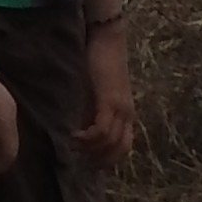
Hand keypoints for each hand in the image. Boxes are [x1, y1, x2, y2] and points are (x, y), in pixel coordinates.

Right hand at [77, 29, 136, 164]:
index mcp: (126, 113)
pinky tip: (74, 135)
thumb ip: (92, 110)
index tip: (88, 163)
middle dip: (99, 160)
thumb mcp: (96, 92)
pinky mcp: (109, 100)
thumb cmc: (100, 62)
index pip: (124, 148)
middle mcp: (127, 114)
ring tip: (73, 147)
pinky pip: (101, 129)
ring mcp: (120, 108)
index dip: (107, 160)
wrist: (107, 39)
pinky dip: (88, 138)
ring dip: (90, 150)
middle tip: (80, 162)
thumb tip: (83, 129)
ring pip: (110, 143)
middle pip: (119, 150)